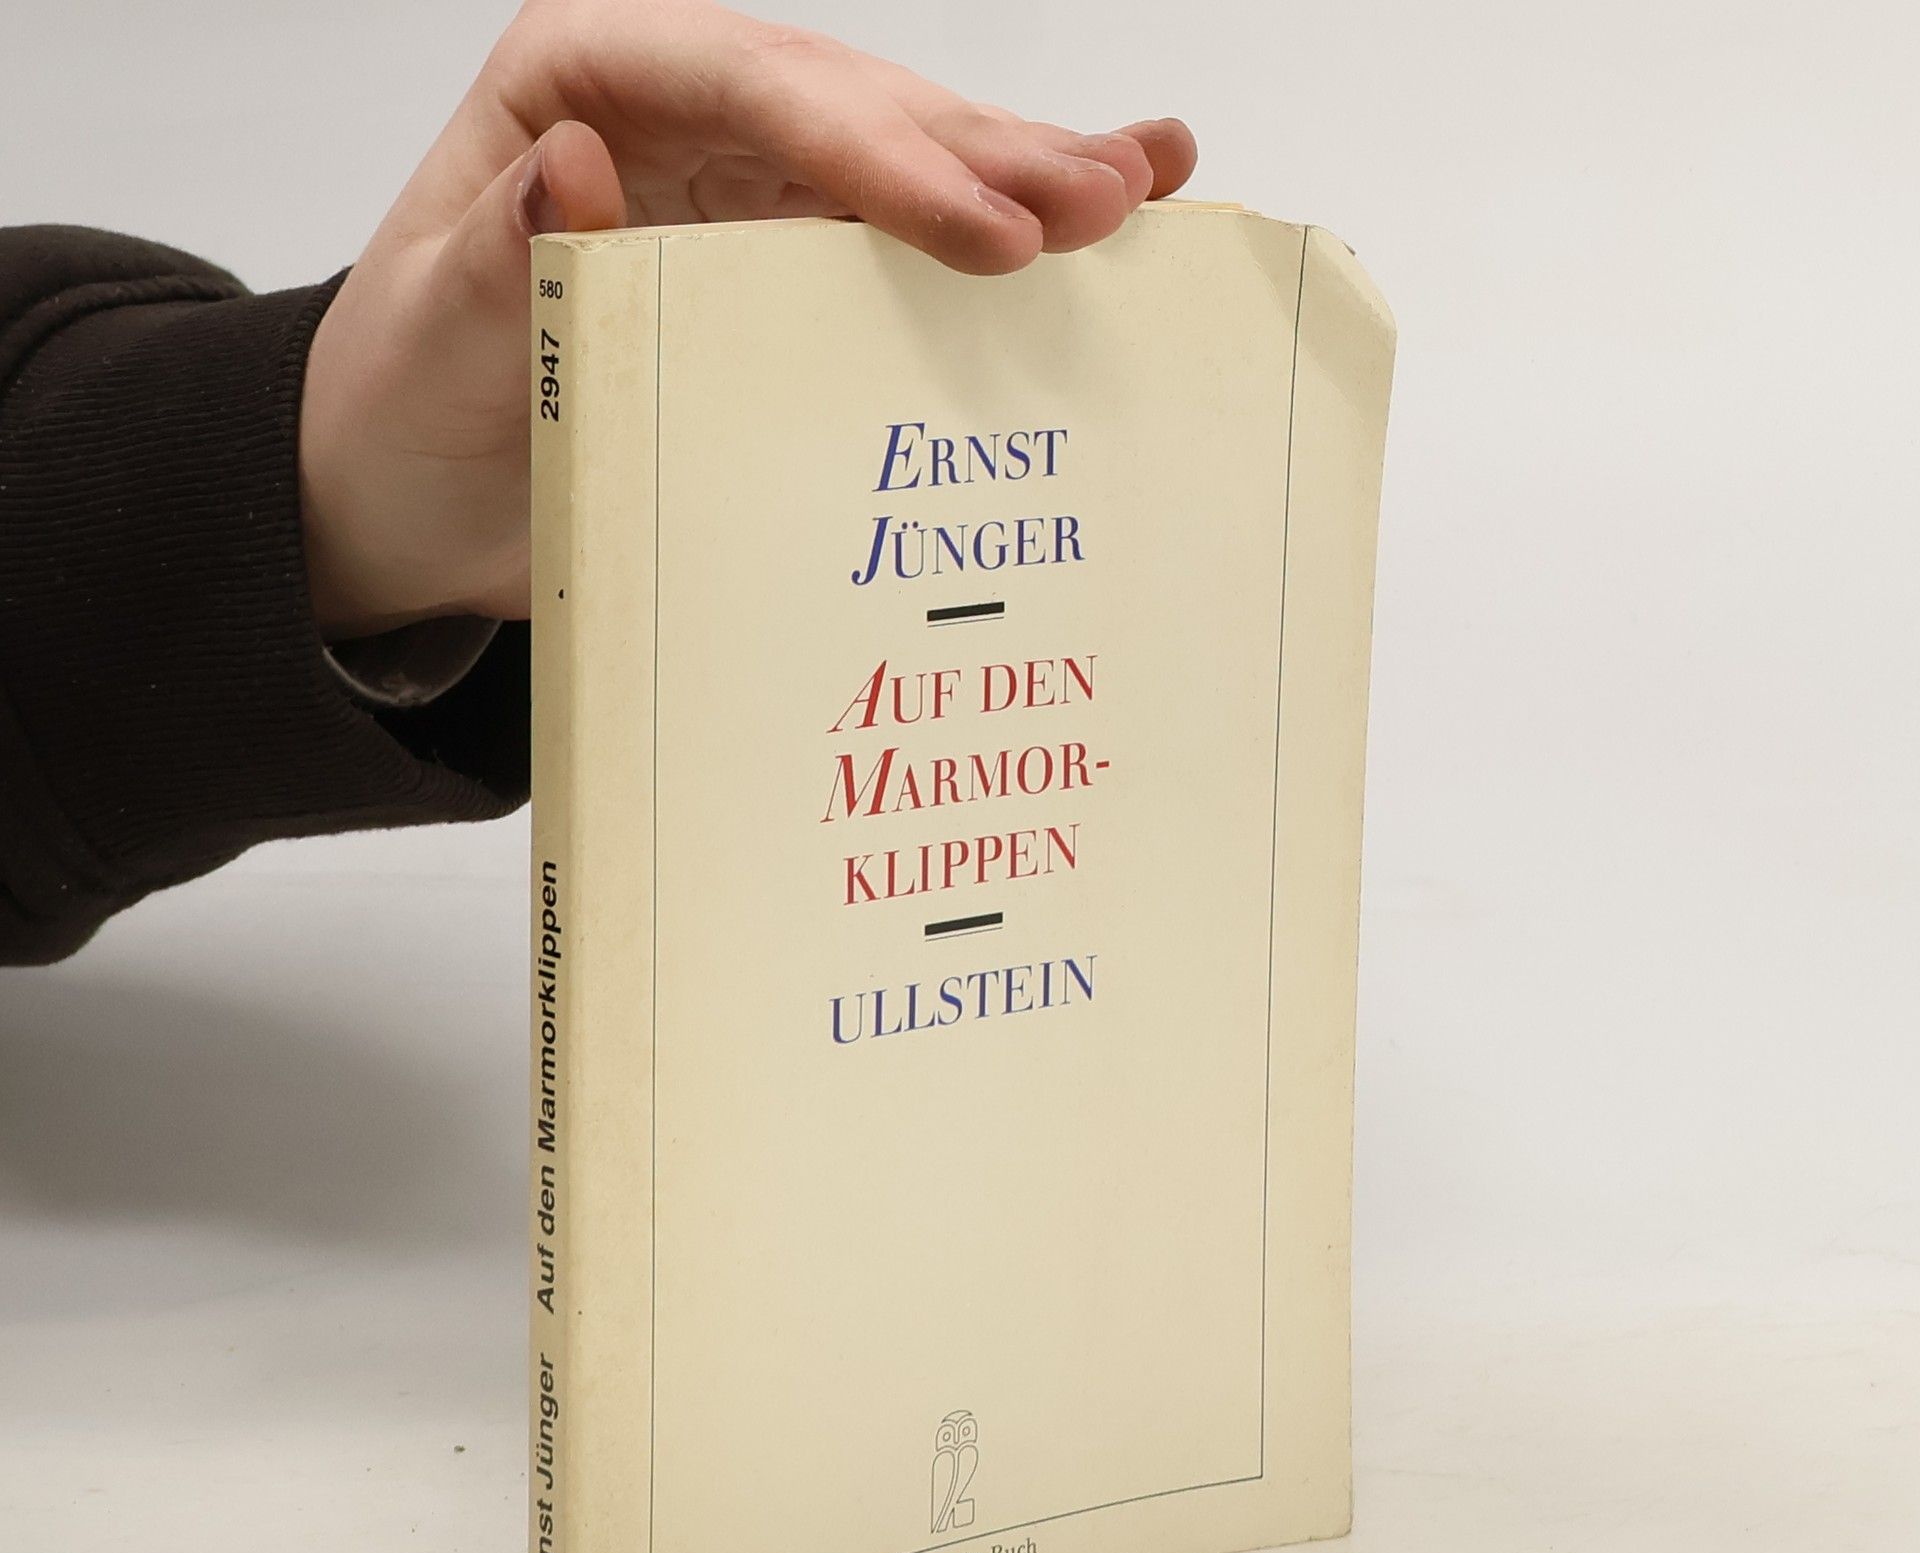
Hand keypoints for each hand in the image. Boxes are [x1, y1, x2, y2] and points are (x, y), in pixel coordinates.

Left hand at [298, 0, 1197, 636]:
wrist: (407, 498)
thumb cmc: (406, 402)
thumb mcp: (435, 326)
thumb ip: (503, 248)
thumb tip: (578, 162)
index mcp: (588, 80)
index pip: (754, 90)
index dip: (879, 153)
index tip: (985, 229)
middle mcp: (678, 113)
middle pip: (853, 111)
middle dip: (984, 157)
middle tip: (1107, 202)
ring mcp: (740, 189)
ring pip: (898, 164)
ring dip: (1019, 180)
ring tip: (1143, 190)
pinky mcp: (776, 270)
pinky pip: (892, 245)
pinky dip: (987, 241)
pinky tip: (1094, 219)